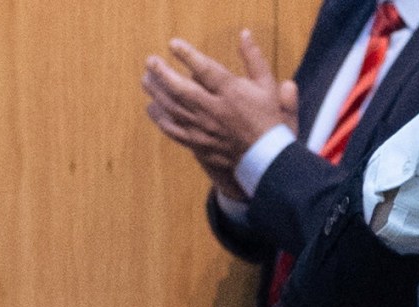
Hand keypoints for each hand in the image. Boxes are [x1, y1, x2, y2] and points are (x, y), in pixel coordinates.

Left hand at [142, 30, 298, 199]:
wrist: (270, 160)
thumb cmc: (272, 121)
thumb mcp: (268, 87)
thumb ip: (255, 60)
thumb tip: (244, 34)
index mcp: (233, 94)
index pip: (206, 70)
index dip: (188, 56)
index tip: (173, 44)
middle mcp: (215, 111)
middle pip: (181, 89)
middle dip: (162, 73)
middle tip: (150, 61)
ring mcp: (205, 129)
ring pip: (173, 108)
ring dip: (156, 92)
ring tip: (147, 79)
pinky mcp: (200, 145)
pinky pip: (174, 130)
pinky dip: (160, 118)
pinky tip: (152, 108)